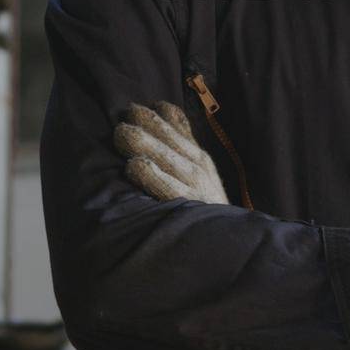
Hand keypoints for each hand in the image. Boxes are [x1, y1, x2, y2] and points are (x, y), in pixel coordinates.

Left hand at [113, 102, 228, 204]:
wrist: (228, 242)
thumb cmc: (204, 204)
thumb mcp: (199, 169)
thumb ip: (182, 140)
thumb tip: (161, 107)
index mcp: (198, 155)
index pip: (178, 123)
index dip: (156, 113)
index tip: (135, 109)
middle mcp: (198, 166)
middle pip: (168, 136)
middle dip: (144, 122)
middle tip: (122, 117)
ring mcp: (193, 185)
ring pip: (164, 156)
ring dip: (142, 142)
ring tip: (121, 134)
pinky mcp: (186, 204)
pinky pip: (164, 185)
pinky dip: (149, 174)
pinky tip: (134, 166)